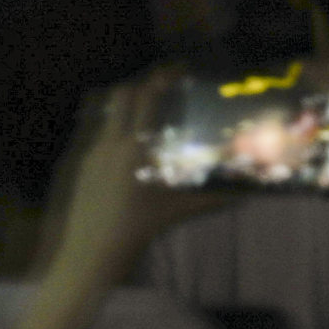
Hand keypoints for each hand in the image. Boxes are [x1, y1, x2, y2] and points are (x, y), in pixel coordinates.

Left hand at [38, 72, 227, 292]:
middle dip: (143, 86)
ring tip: (152, 118)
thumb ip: (210, 200)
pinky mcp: (82, 167)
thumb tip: (245, 195)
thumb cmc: (137, 232)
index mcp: (133, 148)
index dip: (161, 78)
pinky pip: (102, 138)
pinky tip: (133, 152)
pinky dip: (118, 133)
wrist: (90, 256)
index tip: (178, 72)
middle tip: (165, 89)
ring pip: (110, 116)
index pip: (146, 98)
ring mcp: (92, 153)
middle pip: (122, 96)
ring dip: (129, 110)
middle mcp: (110, 143)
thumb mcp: (175, 214)